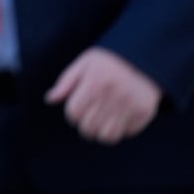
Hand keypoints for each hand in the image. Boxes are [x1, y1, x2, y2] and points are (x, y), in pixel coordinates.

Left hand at [44, 46, 161, 143]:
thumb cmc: (108, 61)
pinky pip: (126, 133)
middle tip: (89, 118)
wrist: (143, 56)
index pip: (74, 113)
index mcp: (94, 82)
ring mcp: (130, 105)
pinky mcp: (144, 112)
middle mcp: (112, 95)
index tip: (77, 110)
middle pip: (88, 128)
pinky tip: (119, 117)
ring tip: (101, 122)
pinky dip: (120, 129)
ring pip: (107, 137)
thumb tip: (49, 100)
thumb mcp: (84, 64)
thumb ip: (65, 82)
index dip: (72, 114)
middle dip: (85, 125)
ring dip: (101, 132)